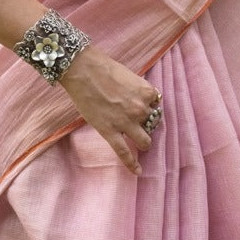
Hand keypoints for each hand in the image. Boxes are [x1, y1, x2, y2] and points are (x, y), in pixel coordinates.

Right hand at [59, 45, 161, 174]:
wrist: (83, 71)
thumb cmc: (104, 68)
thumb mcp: (129, 75)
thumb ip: (137, 89)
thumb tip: (138, 100)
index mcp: (146, 92)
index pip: (156, 105)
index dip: (149, 106)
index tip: (142, 106)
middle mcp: (140, 109)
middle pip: (152, 124)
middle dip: (146, 124)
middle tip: (136, 121)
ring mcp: (126, 122)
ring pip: (145, 141)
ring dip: (144, 142)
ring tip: (139, 142)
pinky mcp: (111, 132)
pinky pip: (125, 153)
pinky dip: (132, 164)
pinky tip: (137, 171)